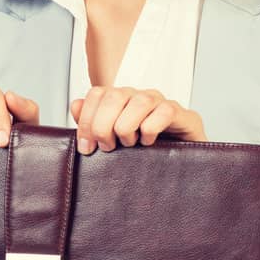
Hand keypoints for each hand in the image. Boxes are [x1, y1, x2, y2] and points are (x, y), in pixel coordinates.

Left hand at [69, 86, 207, 153]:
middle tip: (107, 147)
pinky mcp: (184, 115)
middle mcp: (139, 96)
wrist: (181, 166)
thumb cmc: (143, 152)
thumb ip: (91, 122)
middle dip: (103, 125)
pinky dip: (151, 129)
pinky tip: (148, 143)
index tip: (86, 147)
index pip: (97, 94)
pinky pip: (165, 112)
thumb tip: (75, 105)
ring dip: (127, 127)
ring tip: (128, 144)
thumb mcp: (113, 140)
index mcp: (121, 99)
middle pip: (114, 95)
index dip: (86, 120)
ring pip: (139, 101)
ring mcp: (162, 103)